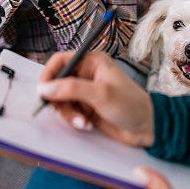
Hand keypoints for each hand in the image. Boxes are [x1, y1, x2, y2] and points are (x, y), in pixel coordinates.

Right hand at [36, 51, 154, 146]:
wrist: (146, 128)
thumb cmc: (131, 105)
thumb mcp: (101, 94)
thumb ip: (71, 89)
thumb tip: (44, 88)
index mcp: (92, 62)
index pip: (60, 61)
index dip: (49, 74)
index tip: (43, 91)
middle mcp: (87, 74)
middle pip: (57, 83)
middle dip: (60, 101)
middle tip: (67, 111)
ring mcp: (85, 92)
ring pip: (61, 101)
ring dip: (68, 114)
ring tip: (83, 122)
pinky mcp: (86, 108)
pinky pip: (68, 113)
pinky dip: (74, 120)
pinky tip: (87, 125)